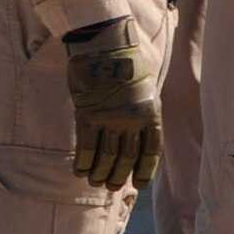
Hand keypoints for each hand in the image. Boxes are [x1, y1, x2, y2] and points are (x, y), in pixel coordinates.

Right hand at [63, 16, 161, 190]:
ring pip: (107, 157)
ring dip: (100, 173)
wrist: (107, 47)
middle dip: (119, 176)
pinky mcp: (88, 116)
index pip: (152, 150)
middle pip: (127, 157)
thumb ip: (142, 116)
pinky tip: (81, 171)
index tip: (140, 185)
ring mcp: (110, 119)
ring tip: (96, 182)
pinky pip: (86, 148)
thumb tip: (136, 141)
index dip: (145, 170)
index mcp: (151, 113)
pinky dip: (84, 162)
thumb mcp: (145, 91)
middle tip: (111, 186)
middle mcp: (133, 119)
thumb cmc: (126, 68)